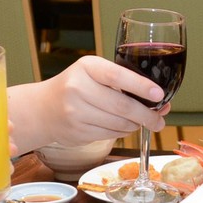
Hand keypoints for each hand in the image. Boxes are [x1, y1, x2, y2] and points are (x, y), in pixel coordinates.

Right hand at [10, 55, 163, 152]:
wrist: (42, 109)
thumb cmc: (75, 86)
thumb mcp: (92, 72)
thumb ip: (122, 80)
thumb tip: (159, 99)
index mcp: (87, 67)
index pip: (117, 76)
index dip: (141, 86)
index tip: (159, 94)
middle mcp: (78, 89)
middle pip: (122, 106)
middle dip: (147, 115)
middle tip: (160, 121)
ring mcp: (76, 113)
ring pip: (118, 123)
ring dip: (135, 125)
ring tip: (141, 122)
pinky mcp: (77, 133)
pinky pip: (110, 135)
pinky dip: (122, 132)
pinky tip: (122, 126)